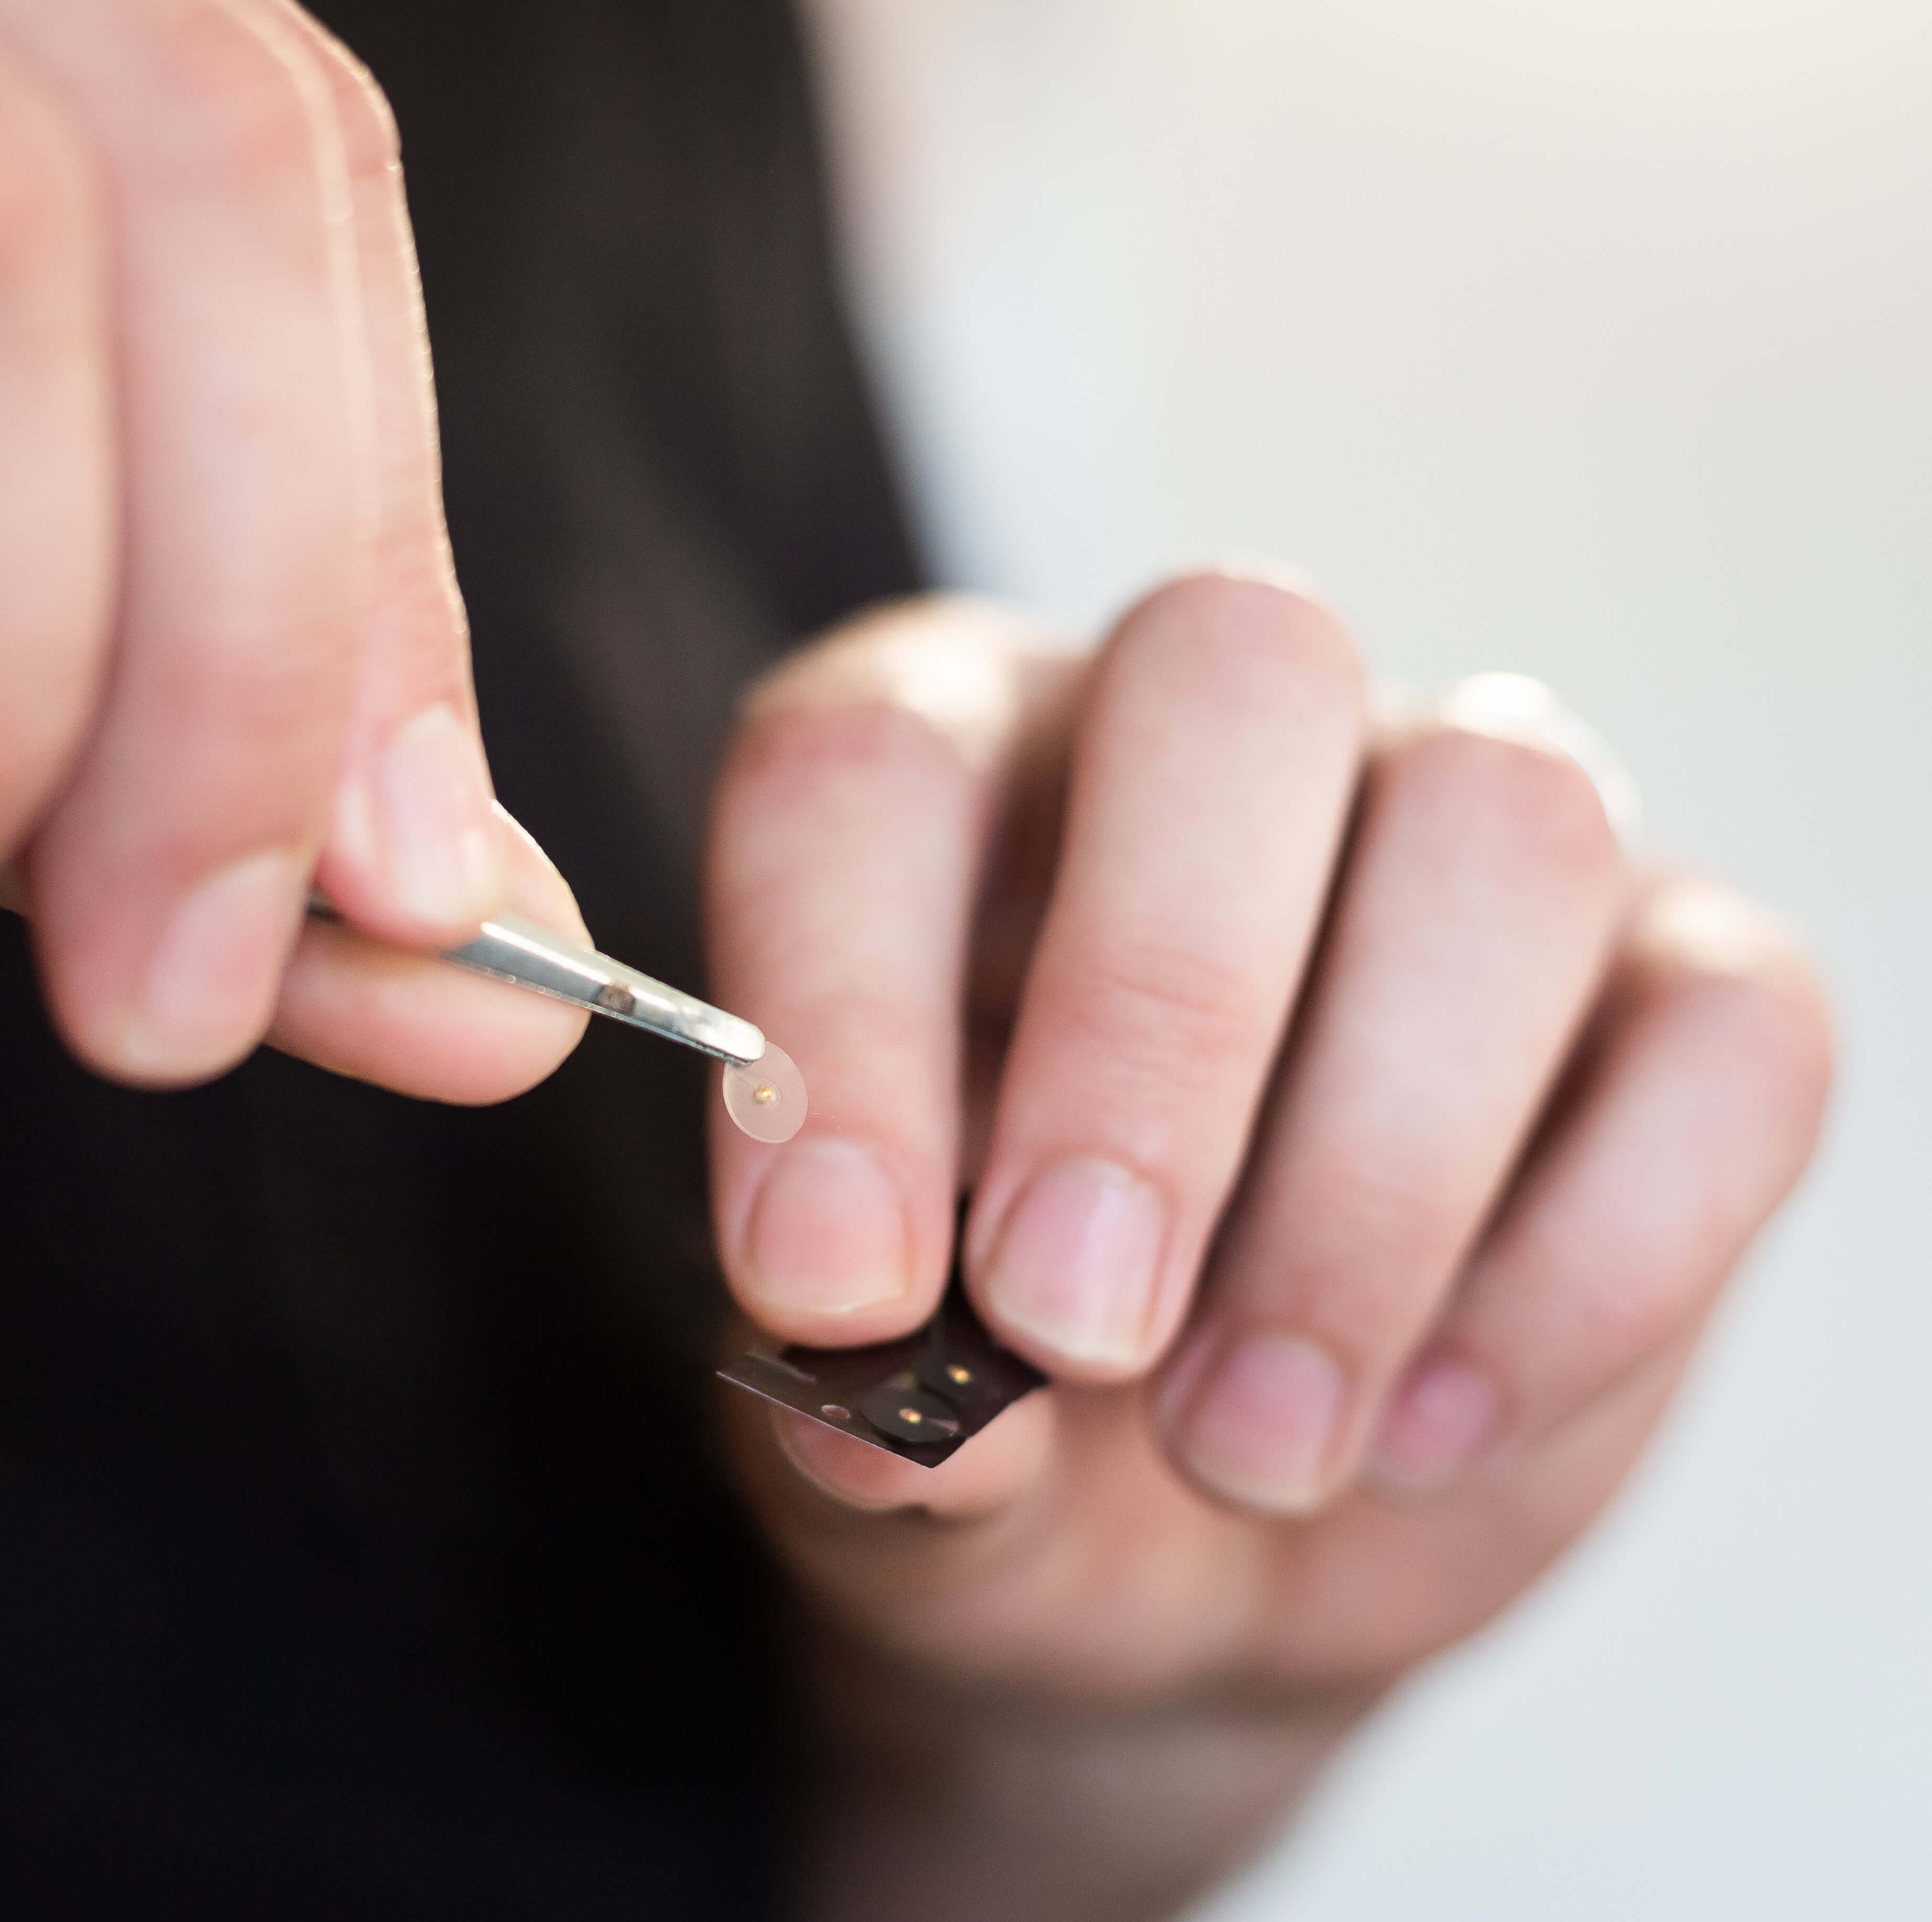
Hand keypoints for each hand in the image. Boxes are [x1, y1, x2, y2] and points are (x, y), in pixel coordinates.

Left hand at [702, 581, 1831, 1918]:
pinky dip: (1582, 1273)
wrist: (1188, 1548)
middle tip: (1071, 1323)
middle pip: (1233, 671)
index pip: (872, 764)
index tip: (833, 1287)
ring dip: (1369, 1188)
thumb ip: (862, 1394)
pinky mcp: (1684, 997)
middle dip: (1153, 1017)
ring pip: (1504, 834)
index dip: (840, 1008)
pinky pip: (1726, 1043)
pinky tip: (1423, 1439)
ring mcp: (1465, 838)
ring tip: (1242, 1447)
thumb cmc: (1001, 1415)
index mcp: (955, 780)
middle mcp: (1210, 744)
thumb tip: (892, 1423)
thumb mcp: (881, 1434)